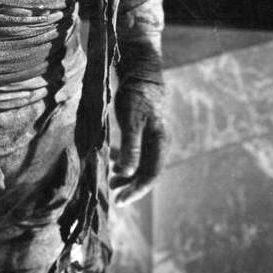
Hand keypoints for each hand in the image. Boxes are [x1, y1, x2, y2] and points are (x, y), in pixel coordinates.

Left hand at [110, 81, 168, 205]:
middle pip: (147, 172)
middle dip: (131, 185)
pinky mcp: (145, 130)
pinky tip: (114, 160)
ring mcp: (153, 137)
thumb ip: (132, 146)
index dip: (137, 190)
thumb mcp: (131, 119)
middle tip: (114, 195)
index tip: (120, 200)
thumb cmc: (137, 94)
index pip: (151, 174)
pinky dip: (127, 159)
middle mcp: (160, 142)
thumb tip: (129, 172)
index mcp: (160, 142)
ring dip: (128, 174)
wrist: (141, 72)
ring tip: (112, 180)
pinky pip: (138, 152)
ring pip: (142, 163)